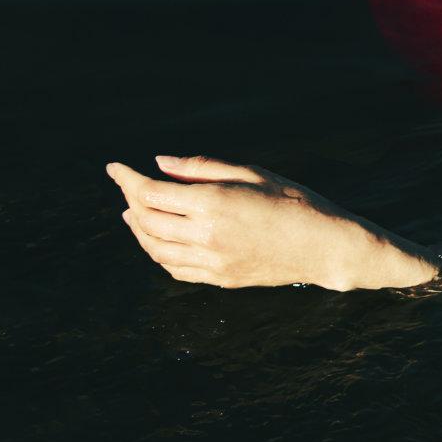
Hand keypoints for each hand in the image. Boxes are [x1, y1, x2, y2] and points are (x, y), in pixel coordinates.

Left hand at [105, 155, 435, 290]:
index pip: (151, 192)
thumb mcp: (253, 173)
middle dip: (130, 200)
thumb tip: (159, 162)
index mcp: (214, 203)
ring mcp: (212, 261)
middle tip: (127, 186)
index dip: (127, 179)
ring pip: (155, 248)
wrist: (326, 246)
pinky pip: (174, 268)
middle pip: (146, 220)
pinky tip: (158, 240)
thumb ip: (202, 167)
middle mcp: (206, 235)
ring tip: (134, 214)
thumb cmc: (296, 201)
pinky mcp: (220, 278)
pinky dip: (157, 253)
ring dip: (138, 229)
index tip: (114, 167)